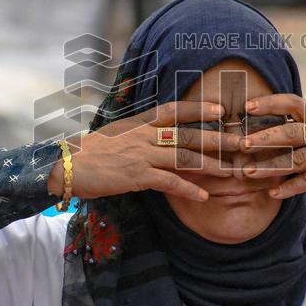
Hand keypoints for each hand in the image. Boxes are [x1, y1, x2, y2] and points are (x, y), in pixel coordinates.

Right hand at [49, 101, 240, 201]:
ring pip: (184, 158)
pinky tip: (204, 196)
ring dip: (210, 166)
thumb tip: (160, 138)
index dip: (199, 109)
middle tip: (239, 143)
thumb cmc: (91, 152)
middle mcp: (144, 135)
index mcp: (140, 123)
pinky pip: (169, 182)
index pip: (174, 110)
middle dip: (216, 139)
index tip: (221, 111)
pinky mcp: (137, 176)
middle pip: (187, 135)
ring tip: (230, 172)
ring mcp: (141, 155)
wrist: (66, 166)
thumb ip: (141, 134)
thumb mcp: (118, 135)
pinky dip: (189, 189)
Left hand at [237, 94, 305, 198]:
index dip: (269, 103)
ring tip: (247, 171)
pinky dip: (290, 188)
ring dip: (269, 166)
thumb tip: (283, 126)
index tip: (247, 106)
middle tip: (239, 143)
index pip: (291, 103)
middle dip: (263, 138)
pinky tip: (273, 193)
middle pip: (289, 131)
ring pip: (295, 159)